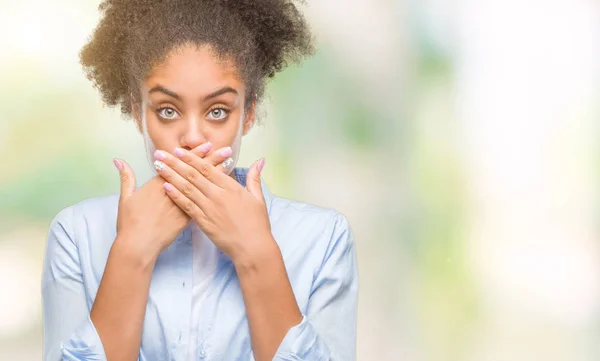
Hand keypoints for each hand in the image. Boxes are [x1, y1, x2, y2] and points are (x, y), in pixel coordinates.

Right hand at [113, 142, 234, 258]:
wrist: (138, 245)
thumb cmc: (130, 223)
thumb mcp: (125, 198)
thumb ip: (126, 177)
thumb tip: (118, 160)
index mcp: (159, 184)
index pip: (180, 164)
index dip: (195, 155)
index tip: (207, 145)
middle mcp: (173, 191)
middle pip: (195, 172)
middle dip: (211, 159)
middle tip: (226, 149)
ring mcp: (182, 204)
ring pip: (202, 186)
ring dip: (217, 174)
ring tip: (229, 163)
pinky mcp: (187, 218)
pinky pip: (204, 202)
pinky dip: (215, 193)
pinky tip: (225, 187)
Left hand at [152, 147, 273, 262]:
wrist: (252, 247)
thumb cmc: (257, 224)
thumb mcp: (258, 198)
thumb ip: (254, 178)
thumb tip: (259, 161)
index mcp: (231, 188)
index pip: (207, 168)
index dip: (191, 158)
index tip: (178, 151)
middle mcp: (218, 196)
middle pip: (193, 175)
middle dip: (175, 163)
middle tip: (160, 154)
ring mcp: (209, 209)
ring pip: (187, 188)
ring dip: (171, 176)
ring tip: (158, 167)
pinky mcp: (204, 222)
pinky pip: (187, 206)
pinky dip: (176, 196)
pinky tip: (165, 187)